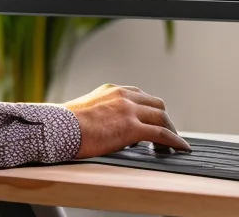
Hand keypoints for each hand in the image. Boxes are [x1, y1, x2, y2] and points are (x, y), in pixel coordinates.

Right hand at [62, 83, 189, 158]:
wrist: (58, 128)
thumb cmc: (64, 125)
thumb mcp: (84, 110)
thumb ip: (100, 113)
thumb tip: (105, 128)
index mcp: (111, 90)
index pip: (139, 95)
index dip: (149, 109)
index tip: (152, 119)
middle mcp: (123, 95)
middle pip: (155, 103)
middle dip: (163, 117)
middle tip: (166, 132)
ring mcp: (129, 110)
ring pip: (161, 116)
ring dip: (170, 130)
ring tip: (173, 144)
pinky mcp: (132, 128)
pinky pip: (161, 134)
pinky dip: (174, 141)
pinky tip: (180, 148)